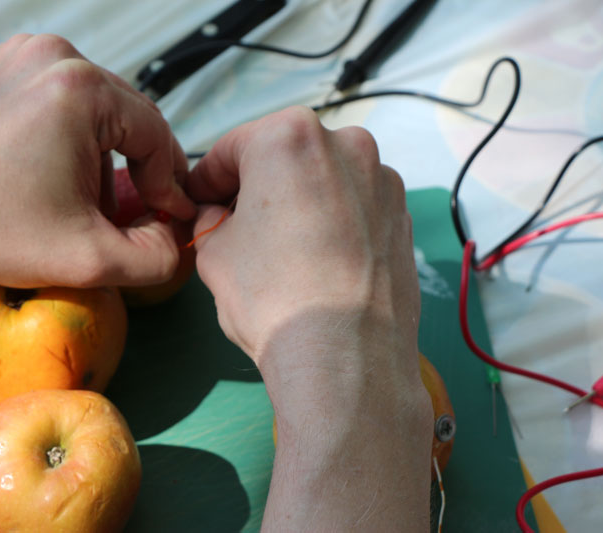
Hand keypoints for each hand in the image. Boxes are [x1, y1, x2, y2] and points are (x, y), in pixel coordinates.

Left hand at [0, 34, 194, 295]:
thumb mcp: (89, 259)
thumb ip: (156, 255)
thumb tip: (179, 234)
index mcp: (81, 88)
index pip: (157, 134)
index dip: (170, 183)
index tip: (168, 220)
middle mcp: (56, 55)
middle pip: (128, 118)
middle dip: (135, 171)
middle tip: (130, 217)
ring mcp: (24, 55)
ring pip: (99, 110)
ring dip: (104, 156)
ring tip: (83, 203)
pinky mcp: (3, 66)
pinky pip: (63, 101)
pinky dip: (71, 138)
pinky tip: (53, 176)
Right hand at [187, 107, 430, 530]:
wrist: (345, 357)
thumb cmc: (269, 296)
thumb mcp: (212, 252)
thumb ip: (212, 218)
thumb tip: (221, 214)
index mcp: (289, 135)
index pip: (231, 149)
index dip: (207, 181)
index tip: (198, 204)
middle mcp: (346, 143)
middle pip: (283, 157)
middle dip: (256, 187)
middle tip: (237, 228)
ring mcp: (383, 179)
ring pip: (322, 181)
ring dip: (298, 202)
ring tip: (283, 250)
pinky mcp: (404, 215)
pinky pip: (354, 207)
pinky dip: (333, 222)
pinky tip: (319, 263)